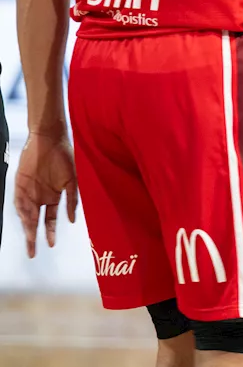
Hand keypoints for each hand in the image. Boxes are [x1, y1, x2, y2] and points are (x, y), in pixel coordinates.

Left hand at [14, 132, 78, 257]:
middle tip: (33, 253)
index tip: (51, 245)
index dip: (50, 232)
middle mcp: (40, 197)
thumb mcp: (73, 180)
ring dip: (28, 227)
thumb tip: (73, 220)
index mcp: (53, 197)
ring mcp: (29, 191)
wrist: (50, 139)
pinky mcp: (20, 184)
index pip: (50, 219)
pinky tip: (27, 219)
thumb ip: (73, 200)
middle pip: (35, 222)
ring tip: (31, 239)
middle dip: (34, 237)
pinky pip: (19, 202)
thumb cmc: (65, 156)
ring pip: (27, 215)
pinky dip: (23, 211)